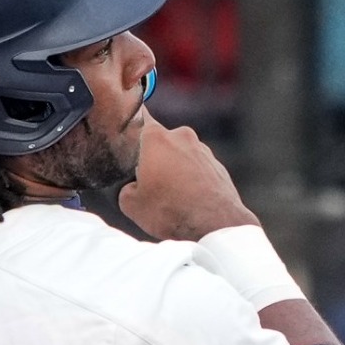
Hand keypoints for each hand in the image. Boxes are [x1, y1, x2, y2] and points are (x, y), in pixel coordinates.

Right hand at [115, 125, 255, 243]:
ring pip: (181, 156)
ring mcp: (203, 150)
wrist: (216, 225)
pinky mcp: (218, 166)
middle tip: (150, 183)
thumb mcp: (131, 204)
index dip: (131, 131)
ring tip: (172, 198)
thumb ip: (126, 188)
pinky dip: (193, 181)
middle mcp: (182, 136)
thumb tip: (133, 187)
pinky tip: (190, 201)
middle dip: (155, 159)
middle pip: (161, 142)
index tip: (128, 146)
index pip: (139, 119)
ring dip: (175, 171)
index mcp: (156, 137)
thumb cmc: (171, 210)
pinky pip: (198, 170)